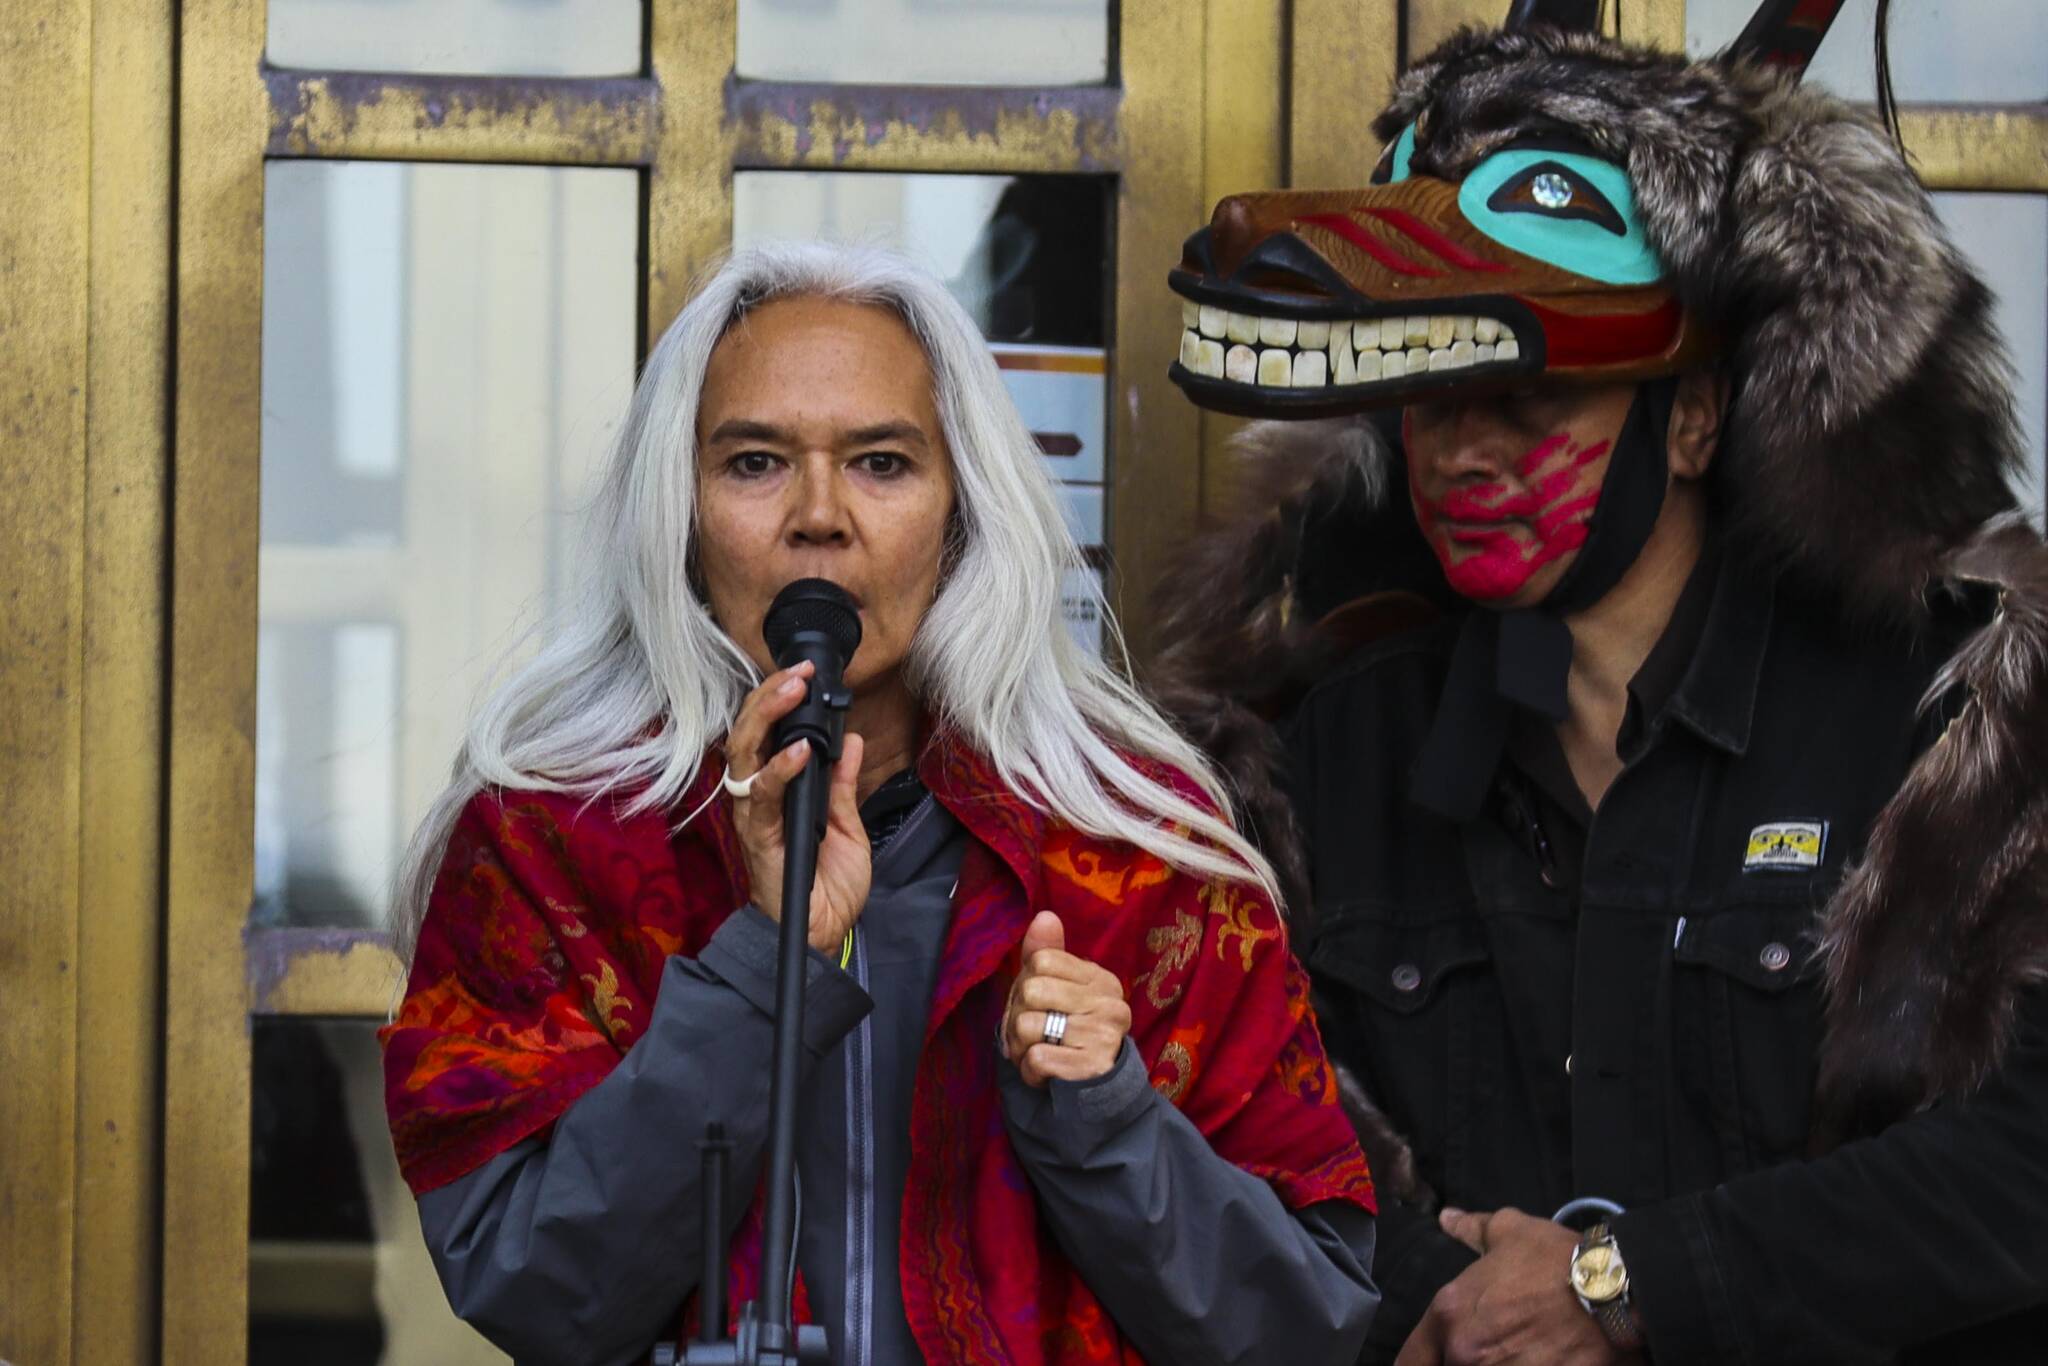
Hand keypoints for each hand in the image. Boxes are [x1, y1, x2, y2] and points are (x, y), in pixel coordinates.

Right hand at [725, 661, 869, 954]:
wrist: (823, 937)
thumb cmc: (827, 886)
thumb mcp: (845, 825)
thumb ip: (842, 784)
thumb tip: (848, 741)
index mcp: (776, 791)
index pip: (766, 733)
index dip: (778, 700)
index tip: (806, 673)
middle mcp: (757, 798)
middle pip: (747, 733)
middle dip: (768, 696)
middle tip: (798, 672)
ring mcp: (754, 817)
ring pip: (744, 755)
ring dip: (767, 718)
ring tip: (793, 692)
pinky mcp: (759, 838)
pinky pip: (763, 798)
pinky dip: (780, 771)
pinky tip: (800, 752)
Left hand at [999, 912, 1131, 1085]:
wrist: (1096, 1094)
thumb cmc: (1069, 1034)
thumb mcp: (1060, 991)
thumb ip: (1049, 954)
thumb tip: (1044, 916)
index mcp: (1101, 980)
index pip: (1040, 962)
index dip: (1024, 984)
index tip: (1036, 1006)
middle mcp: (1109, 1004)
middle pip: (1030, 990)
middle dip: (1016, 1018)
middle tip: (1030, 1036)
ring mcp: (1104, 1036)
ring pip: (1027, 1026)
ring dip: (1019, 1048)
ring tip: (1036, 1054)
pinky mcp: (1091, 1068)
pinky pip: (1035, 1058)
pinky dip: (1030, 1071)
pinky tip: (1045, 1074)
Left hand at [1395, 1209, 1636, 1365]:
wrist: (1612, 1292)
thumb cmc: (1556, 1259)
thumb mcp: (1510, 1230)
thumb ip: (1471, 1228)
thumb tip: (1447, 1218)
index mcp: (1449, 1316)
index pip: (1409, 1359)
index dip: (1420, 1359)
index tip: (1434, 1355)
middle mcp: (1465, 1354)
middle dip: (1455, 1361)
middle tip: (1483, 1350)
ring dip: (1492, 1365)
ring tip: (1512, 1355)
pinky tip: (1534, 1362)